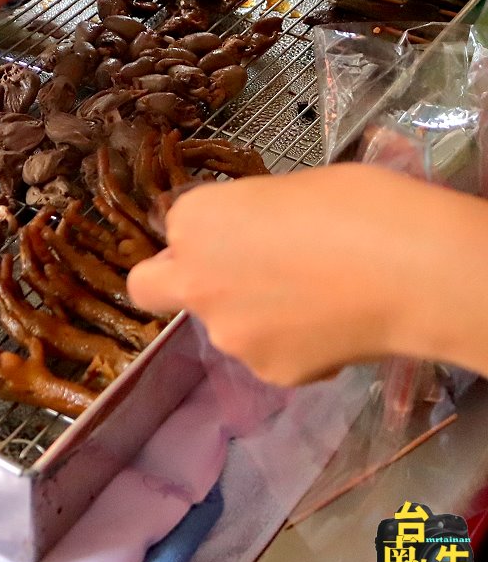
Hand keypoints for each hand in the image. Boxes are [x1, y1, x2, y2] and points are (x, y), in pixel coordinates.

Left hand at [126, 164, 487, 385]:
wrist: (409, 269)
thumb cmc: (358, 205)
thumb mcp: (288, 189)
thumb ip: (250, 218)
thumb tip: (256, 237)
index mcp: (194, 220)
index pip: (176, 230)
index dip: (206, 233)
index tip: (241, 232)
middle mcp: (193, 279)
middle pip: (152, 287)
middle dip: (177, 282)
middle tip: (230, 278)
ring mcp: (227, 332)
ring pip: (223, 325)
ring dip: (252, 317)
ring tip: (317, 301)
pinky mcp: (266, 371)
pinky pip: (269, 356)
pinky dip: (294, 346)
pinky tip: (335, 328)